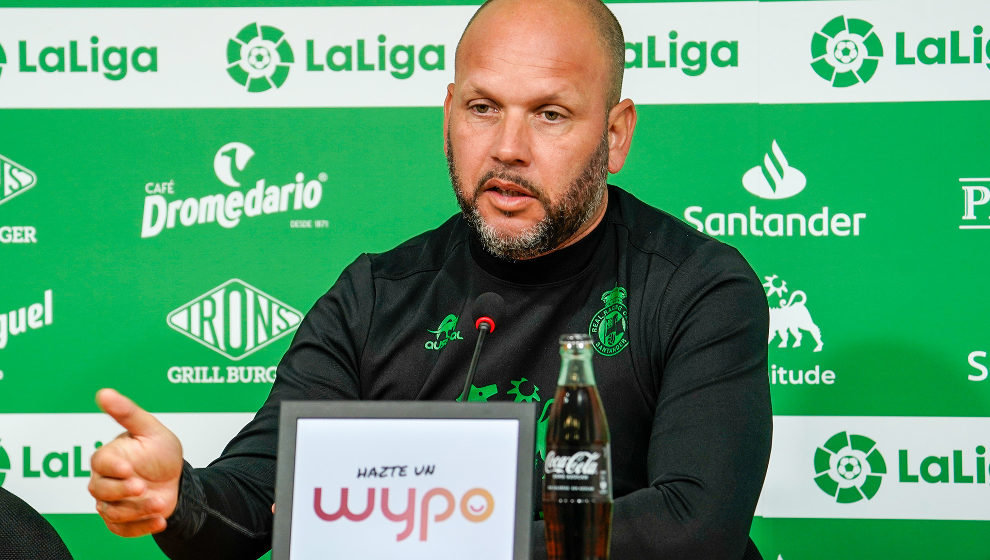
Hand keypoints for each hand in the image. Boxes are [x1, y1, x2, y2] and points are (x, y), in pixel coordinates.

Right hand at [88, 388, 182, 536]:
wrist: (176, 477)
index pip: (101, 463)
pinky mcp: (122, 520)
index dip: (113, 467)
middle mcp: (105, 481)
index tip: (128, 468)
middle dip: (123, 492)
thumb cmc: (159, 450)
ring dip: (137, 510)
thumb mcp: (150, 428)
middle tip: (143, 487)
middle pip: (101, 491)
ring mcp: (112, 502)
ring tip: (159, 503)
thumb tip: (103, 392)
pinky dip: (142, 528)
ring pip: (113, 512)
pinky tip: (160, 520)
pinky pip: (123, 530)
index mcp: (109, 457)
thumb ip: (127, 412)